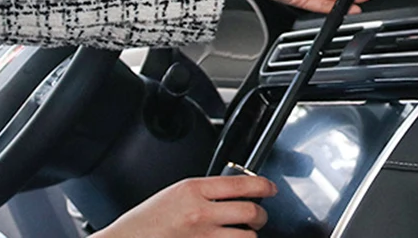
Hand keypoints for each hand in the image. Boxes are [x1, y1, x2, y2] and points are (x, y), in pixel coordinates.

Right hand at [93, 174, 276, 237]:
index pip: (241, 184)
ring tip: (247, 233)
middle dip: (261, 214)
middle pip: (250, 212)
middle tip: (261, 215)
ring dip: (250, 235)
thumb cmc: (146, 221)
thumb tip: (236, 190)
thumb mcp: (176, 193)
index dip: (264, 186)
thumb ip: (206, 190)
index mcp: (194, 190)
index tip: (271, 189)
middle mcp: (200, 214)